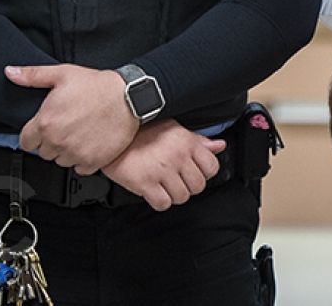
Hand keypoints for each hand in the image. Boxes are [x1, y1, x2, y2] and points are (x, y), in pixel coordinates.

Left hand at [6, 64, 136, 173]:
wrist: (129, 97)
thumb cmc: (97, 86)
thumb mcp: (62, 74)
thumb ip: (32, 76)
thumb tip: (11, 73)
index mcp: (46, 122)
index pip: (25, 142)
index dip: (34, 133)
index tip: (44, 127)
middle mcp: (58, 142)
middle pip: (43, 152)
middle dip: (51, 140)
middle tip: (66, 125)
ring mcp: (75, 154)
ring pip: (60, 161)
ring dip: (66, 151)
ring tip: (79, 132)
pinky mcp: (92, 162)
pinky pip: (79, 169)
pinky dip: (83, 159)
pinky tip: (89, 142)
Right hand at [100, 120, 225, 210]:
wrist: (111, 134)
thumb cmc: (142, 130)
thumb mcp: (174, 128)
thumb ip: (198, 140)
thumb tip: (219, 146)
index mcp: (187, 141)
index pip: (212, 167)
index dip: (204, 173)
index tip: (193, 171)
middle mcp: (177, 156)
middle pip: (198, 186)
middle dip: (188, 186)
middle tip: (176, 180)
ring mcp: (162, 170)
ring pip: (182, 197)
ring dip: (173, 195)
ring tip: (164, 185)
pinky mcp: (145, 183)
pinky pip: (163, 204)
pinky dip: (159, 201)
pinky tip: (153, 191)